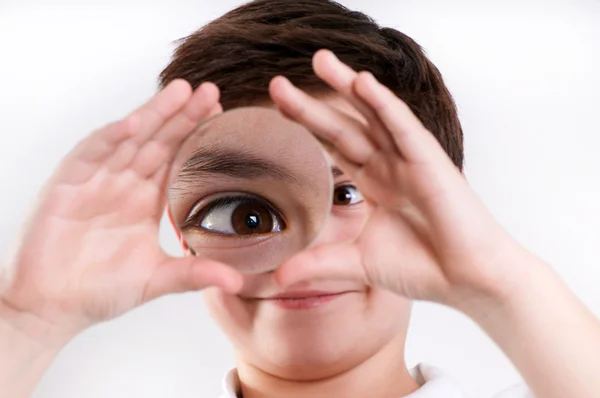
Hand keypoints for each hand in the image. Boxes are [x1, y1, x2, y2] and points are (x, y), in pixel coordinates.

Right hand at [0, 80, 241, 344]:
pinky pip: (91, 154)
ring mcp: (96, 181)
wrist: (52, 307)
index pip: (175, 159)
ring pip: (130, 140)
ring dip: (153, 114)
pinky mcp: (68, 185)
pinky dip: (111, 138)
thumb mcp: (156, 279)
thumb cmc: (101, 292)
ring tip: (181, 91)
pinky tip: (134, 122)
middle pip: (158, 141)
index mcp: (145, 200)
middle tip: (211, 91)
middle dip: (182, 115)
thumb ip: (195, 274)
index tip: (222, 114)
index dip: (195, 136)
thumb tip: (237, 280)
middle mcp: (124, 184)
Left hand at [269, 50, 535, 307]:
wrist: (467, 280)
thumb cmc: (422, 267)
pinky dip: (384, 105)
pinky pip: (403, 126)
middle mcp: (388, 164)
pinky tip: (363, 83)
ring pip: (372, 115)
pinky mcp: (430, 160)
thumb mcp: (356, 264)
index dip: (304, 129)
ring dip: (348, 87)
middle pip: (343, 127)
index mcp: (373, 182)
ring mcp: (408, 159)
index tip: (273, 113)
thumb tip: (277, 277)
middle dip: (310, 106)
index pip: (331, 148)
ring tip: (320, 60)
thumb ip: (318, 264)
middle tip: (276, 84)